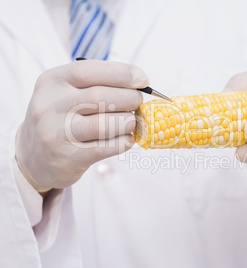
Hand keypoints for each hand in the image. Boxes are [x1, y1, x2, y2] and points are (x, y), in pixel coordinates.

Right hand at [16, 60, 147, 190]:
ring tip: (130, 121)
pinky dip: (124, 141)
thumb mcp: (67, 93)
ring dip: (129, 122)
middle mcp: (50, 106)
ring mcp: (57, 134)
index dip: (122, 73)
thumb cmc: (61, 118)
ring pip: (106, 124)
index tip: (142, 79)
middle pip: (102, 97)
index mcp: (52, 82)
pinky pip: (107, 147)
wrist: (32, 157)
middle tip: (138, 103)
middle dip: (130, 98)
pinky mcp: (68, 158)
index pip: (89, 71)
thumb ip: (98, 84)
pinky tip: (125, 138)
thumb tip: (140, 81)